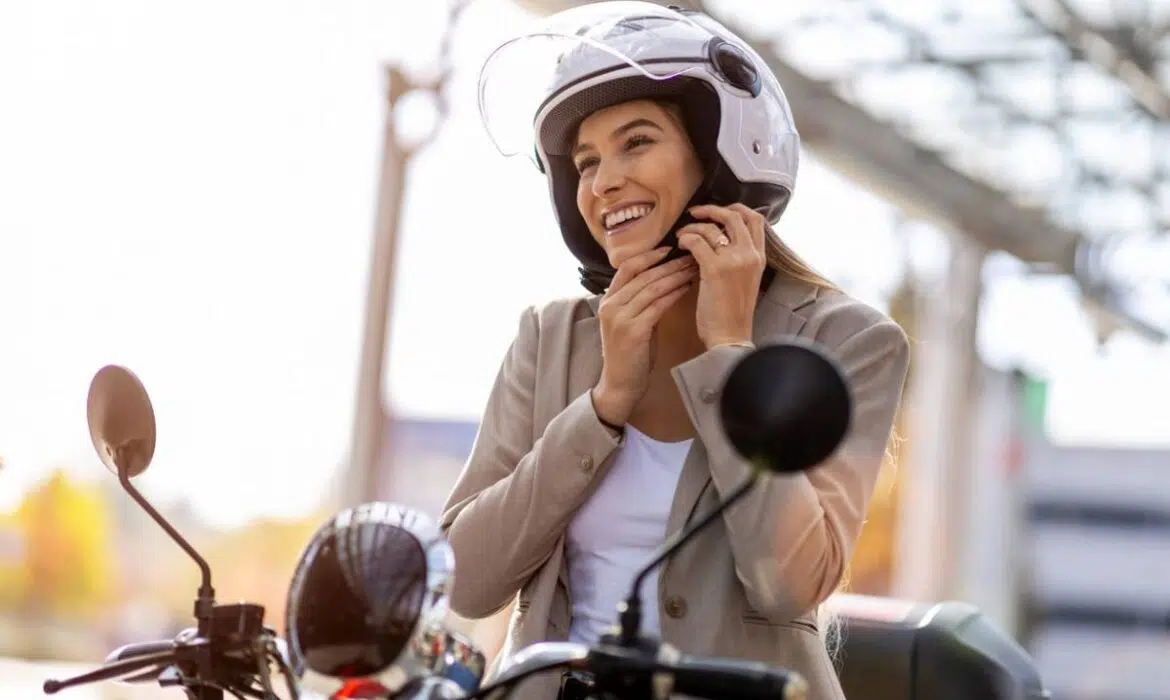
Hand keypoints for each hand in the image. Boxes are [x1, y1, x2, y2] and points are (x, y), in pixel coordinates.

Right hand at [592, 247, 697, 424]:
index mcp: (608, 300)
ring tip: (693, 267)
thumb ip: (639, 302)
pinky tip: (687, 287)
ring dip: (675, 275)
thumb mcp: (630, 322)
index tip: (670, 248)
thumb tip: (663, 281)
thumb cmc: (630, 355)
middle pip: (643, 275)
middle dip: (669, 263)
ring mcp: (620, 318)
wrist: (620, 385)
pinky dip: (674, 294)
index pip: (627, 267)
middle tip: (691, 254)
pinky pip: (657, 305)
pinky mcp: (633, 331)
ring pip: (652, 287)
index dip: (649, 256)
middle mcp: (610, 305)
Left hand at [677, 203, 765, 348]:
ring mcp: (734, 261)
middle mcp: (750, 255)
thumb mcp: (745, 281)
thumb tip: (721, 240)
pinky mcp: (715, 270)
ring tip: (682, 235)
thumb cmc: (732, 314)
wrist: (730, 337)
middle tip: (696, 213)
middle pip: (735, 215)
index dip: (736, 209)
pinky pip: (697, 241)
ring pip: (712, 228)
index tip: (718, 212)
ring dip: (693, 227)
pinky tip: (680, 245)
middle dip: (712, 209)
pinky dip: (686, 238)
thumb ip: (740, 259)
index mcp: (760, 258)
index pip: (756, 219)